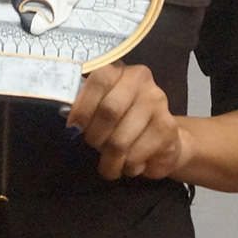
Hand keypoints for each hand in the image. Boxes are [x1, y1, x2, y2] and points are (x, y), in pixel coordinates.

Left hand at [65, 63, 190, 180]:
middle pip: (109, 111)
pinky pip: (136, 155)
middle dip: (95, 136)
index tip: (74, 129)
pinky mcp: (168, 128)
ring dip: (110, 160)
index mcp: (120, 71)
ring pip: (121, 139)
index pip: (98, 80)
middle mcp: (141, 81)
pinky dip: (127, 167)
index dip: (82, 107)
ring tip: (109, 164)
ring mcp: (158, 103)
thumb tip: (70, 121)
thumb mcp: (103, 108)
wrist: (164, 138)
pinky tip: (130, 164)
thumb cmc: (124, 121)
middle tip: (94, 146)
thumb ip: (87, 107)